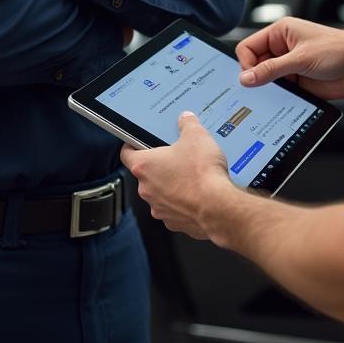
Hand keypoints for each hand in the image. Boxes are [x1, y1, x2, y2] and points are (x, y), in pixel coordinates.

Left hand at [121, 112, 233, 239]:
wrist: (218, 207)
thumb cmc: (202, 173)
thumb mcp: (196, 136)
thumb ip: (188, 124)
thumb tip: (186, 120)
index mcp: (145, 166)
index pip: (126, 154)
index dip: (132, 146)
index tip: (137, 142)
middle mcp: (147, 189)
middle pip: (147, 173)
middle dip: (161, 165)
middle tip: (177, 156)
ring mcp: (159, 208)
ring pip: (161, 192)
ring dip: (172, 184)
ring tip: (192, 175)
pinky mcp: (174, 222)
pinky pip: (175, 208)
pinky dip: (183, 202)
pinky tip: (198, 193)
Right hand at [236, 17, 343, 99]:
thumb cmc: (337, 50)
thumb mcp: (300, 59)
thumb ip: (271, 69)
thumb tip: (246, 78)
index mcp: (279, 33)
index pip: (248, 47)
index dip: (246, 63)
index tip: (250, 78)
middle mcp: (282, 48)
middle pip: (254, 64)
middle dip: (255, 78)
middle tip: (256, 91)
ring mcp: (289, 66)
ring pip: (266, 79)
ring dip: (267, 89)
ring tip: (270, 97)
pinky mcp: (297, 82)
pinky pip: (279, 90)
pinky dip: (278, 97)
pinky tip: (281, 102)